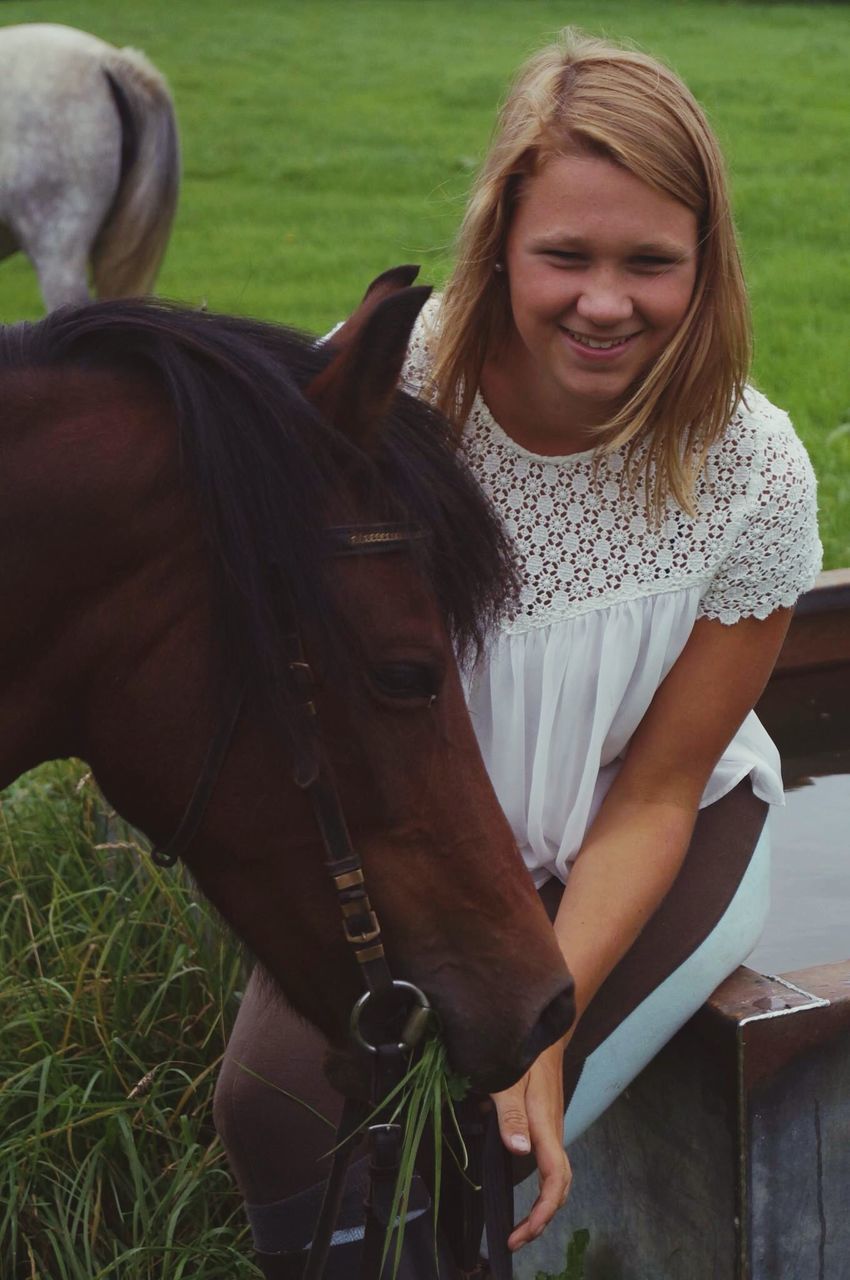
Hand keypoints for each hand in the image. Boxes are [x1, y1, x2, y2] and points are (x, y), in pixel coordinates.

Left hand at [490, 1037, 571, 1250]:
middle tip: (516, 1240)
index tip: (523, 1233)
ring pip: (558, 1178)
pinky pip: (552, 1166)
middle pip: (560, 1187)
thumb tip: (519, 1152)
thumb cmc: (525, 1055)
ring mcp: (553, 1131)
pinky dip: (543, 1189)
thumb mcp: (509, 1080)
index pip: (554, 1179)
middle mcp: (554, 1134)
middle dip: (541, 1219)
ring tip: (521, 1227)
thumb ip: (511, 1115)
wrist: (545, 1035)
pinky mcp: (548, 1128)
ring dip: (542, 1206)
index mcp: (545, 1126)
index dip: (543, 1211)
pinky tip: (525, 1195)